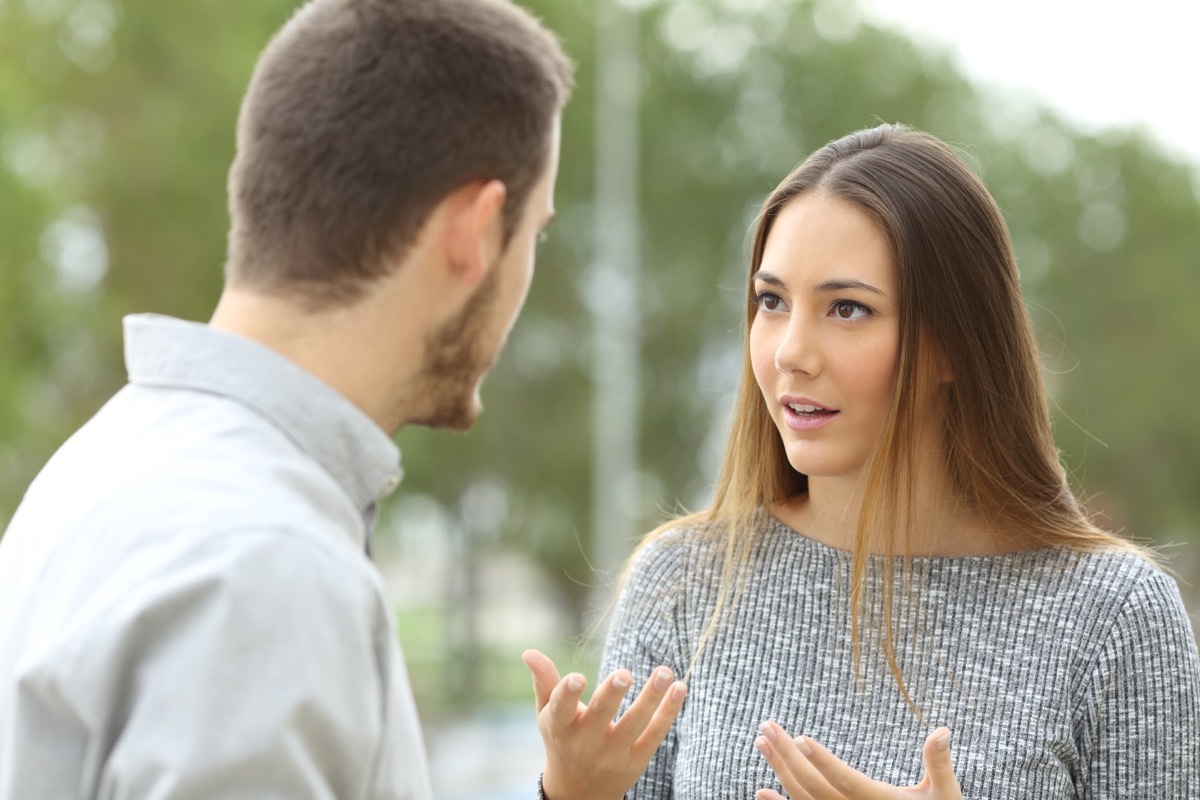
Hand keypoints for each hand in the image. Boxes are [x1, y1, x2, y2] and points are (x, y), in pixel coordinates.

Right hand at [523, 649, 686, 799]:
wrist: (580, 792)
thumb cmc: (562, 739)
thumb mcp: (548, 715)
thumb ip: (544, 682)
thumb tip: (529, 652)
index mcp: (560, 727)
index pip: (561, 710)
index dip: (568, 694)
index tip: (578, 677)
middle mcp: (586, 742)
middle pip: (600, 716)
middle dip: (612, 695)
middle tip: (625, 673)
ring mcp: (613, 753)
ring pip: (635, 723)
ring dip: (651, 697)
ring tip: (665, 671)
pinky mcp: (636, 759)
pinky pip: (655, 734)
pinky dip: (668, 712)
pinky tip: (680, 687)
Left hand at [754, 721, 961, 799]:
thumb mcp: (945, 795)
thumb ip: (939, 764)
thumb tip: (942, 729)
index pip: (847, 781)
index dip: (824, 762)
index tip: (801, 738)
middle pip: (815, 787)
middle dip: (788, 756)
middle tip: (766, 726)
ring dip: (780, 771)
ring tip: (761, 742)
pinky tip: (761, 792)